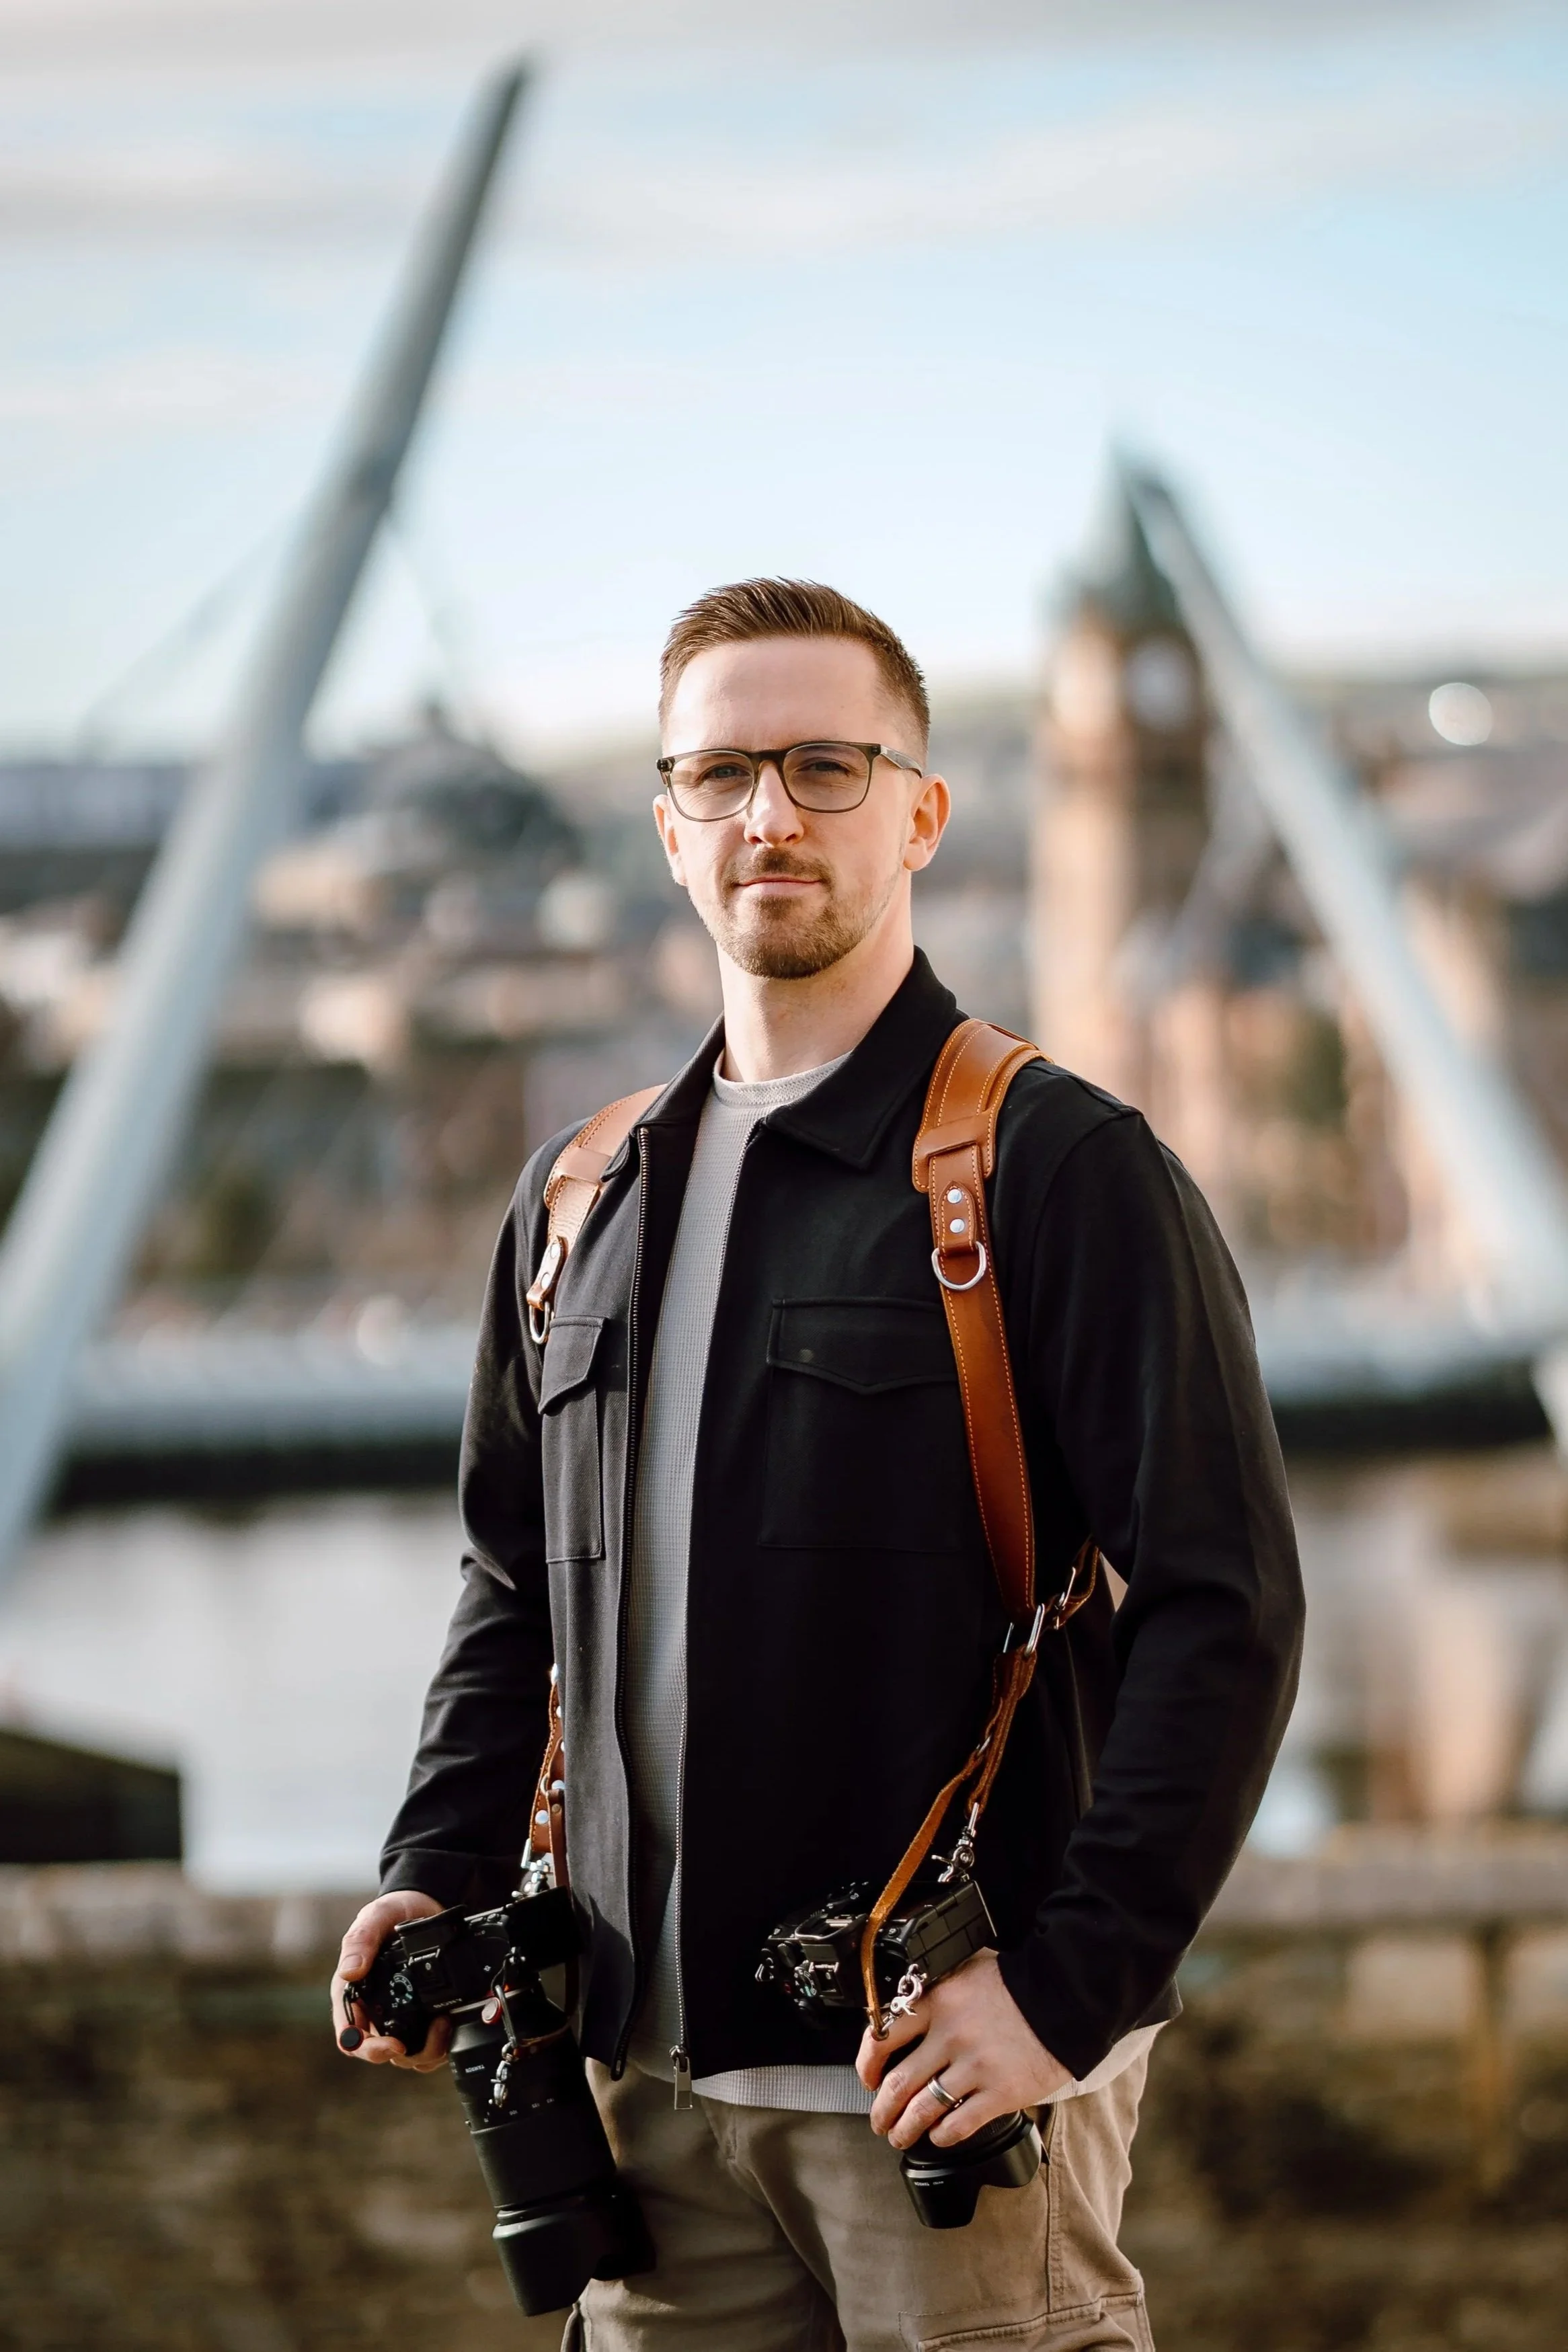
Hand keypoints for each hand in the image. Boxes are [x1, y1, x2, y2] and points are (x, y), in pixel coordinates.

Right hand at [331, 1890, 452, 2073]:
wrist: (422, 1905)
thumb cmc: (391, 1911)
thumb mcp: (375, 1917)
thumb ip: (361, 1940)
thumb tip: (350, 1972)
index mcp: (353, 1994)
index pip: (350, 2036)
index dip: (368, 2049)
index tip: (392, 2045)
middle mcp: (373, 2010)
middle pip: (382, 2052)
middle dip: (407, 2052)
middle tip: (433, 2030)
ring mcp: (398, 2015)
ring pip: (408, 2055)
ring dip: (428, 2049)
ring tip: (445, 2022)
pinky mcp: (422, 2016)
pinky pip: (427, 2044)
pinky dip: (441, 2042)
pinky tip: (451, 2022)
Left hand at [856, 1948, 1071, 2148]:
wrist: (1066, 1997)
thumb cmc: (1017, 1984)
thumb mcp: (967, 1970)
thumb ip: (936, 1990)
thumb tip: (905, 2010)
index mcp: (938, 2001)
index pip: (883, 2036)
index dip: (868, 2065)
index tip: (868, 2078)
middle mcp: (950, 2035)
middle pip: (898, 2084)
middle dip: (882, 2111)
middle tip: (880, 2120)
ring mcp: (975, 2066)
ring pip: (923, 2110)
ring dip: (905, 2129)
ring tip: (901, 2136)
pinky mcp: (1001, 2093)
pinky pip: (958, 2124)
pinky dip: (942, 2136)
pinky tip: (939, 2136)